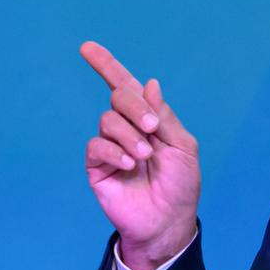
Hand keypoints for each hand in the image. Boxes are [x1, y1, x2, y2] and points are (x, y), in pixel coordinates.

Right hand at [80, 42, 199, 269]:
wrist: (167, 221)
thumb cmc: (181, 185)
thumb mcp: (182, 146)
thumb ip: (164, 115)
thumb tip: (149, 83)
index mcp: (147, 118)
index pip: (125, 86)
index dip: (106, 65)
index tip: (86, 47)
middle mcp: (126, 128)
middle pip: (118, 96)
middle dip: (133, 106)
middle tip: (151, 129)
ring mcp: (110, 147)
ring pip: (107, 120)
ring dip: (128, 135)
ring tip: (143, 156)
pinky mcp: (97, 167)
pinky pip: (95, 146)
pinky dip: (113, 151)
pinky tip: (128, 165)